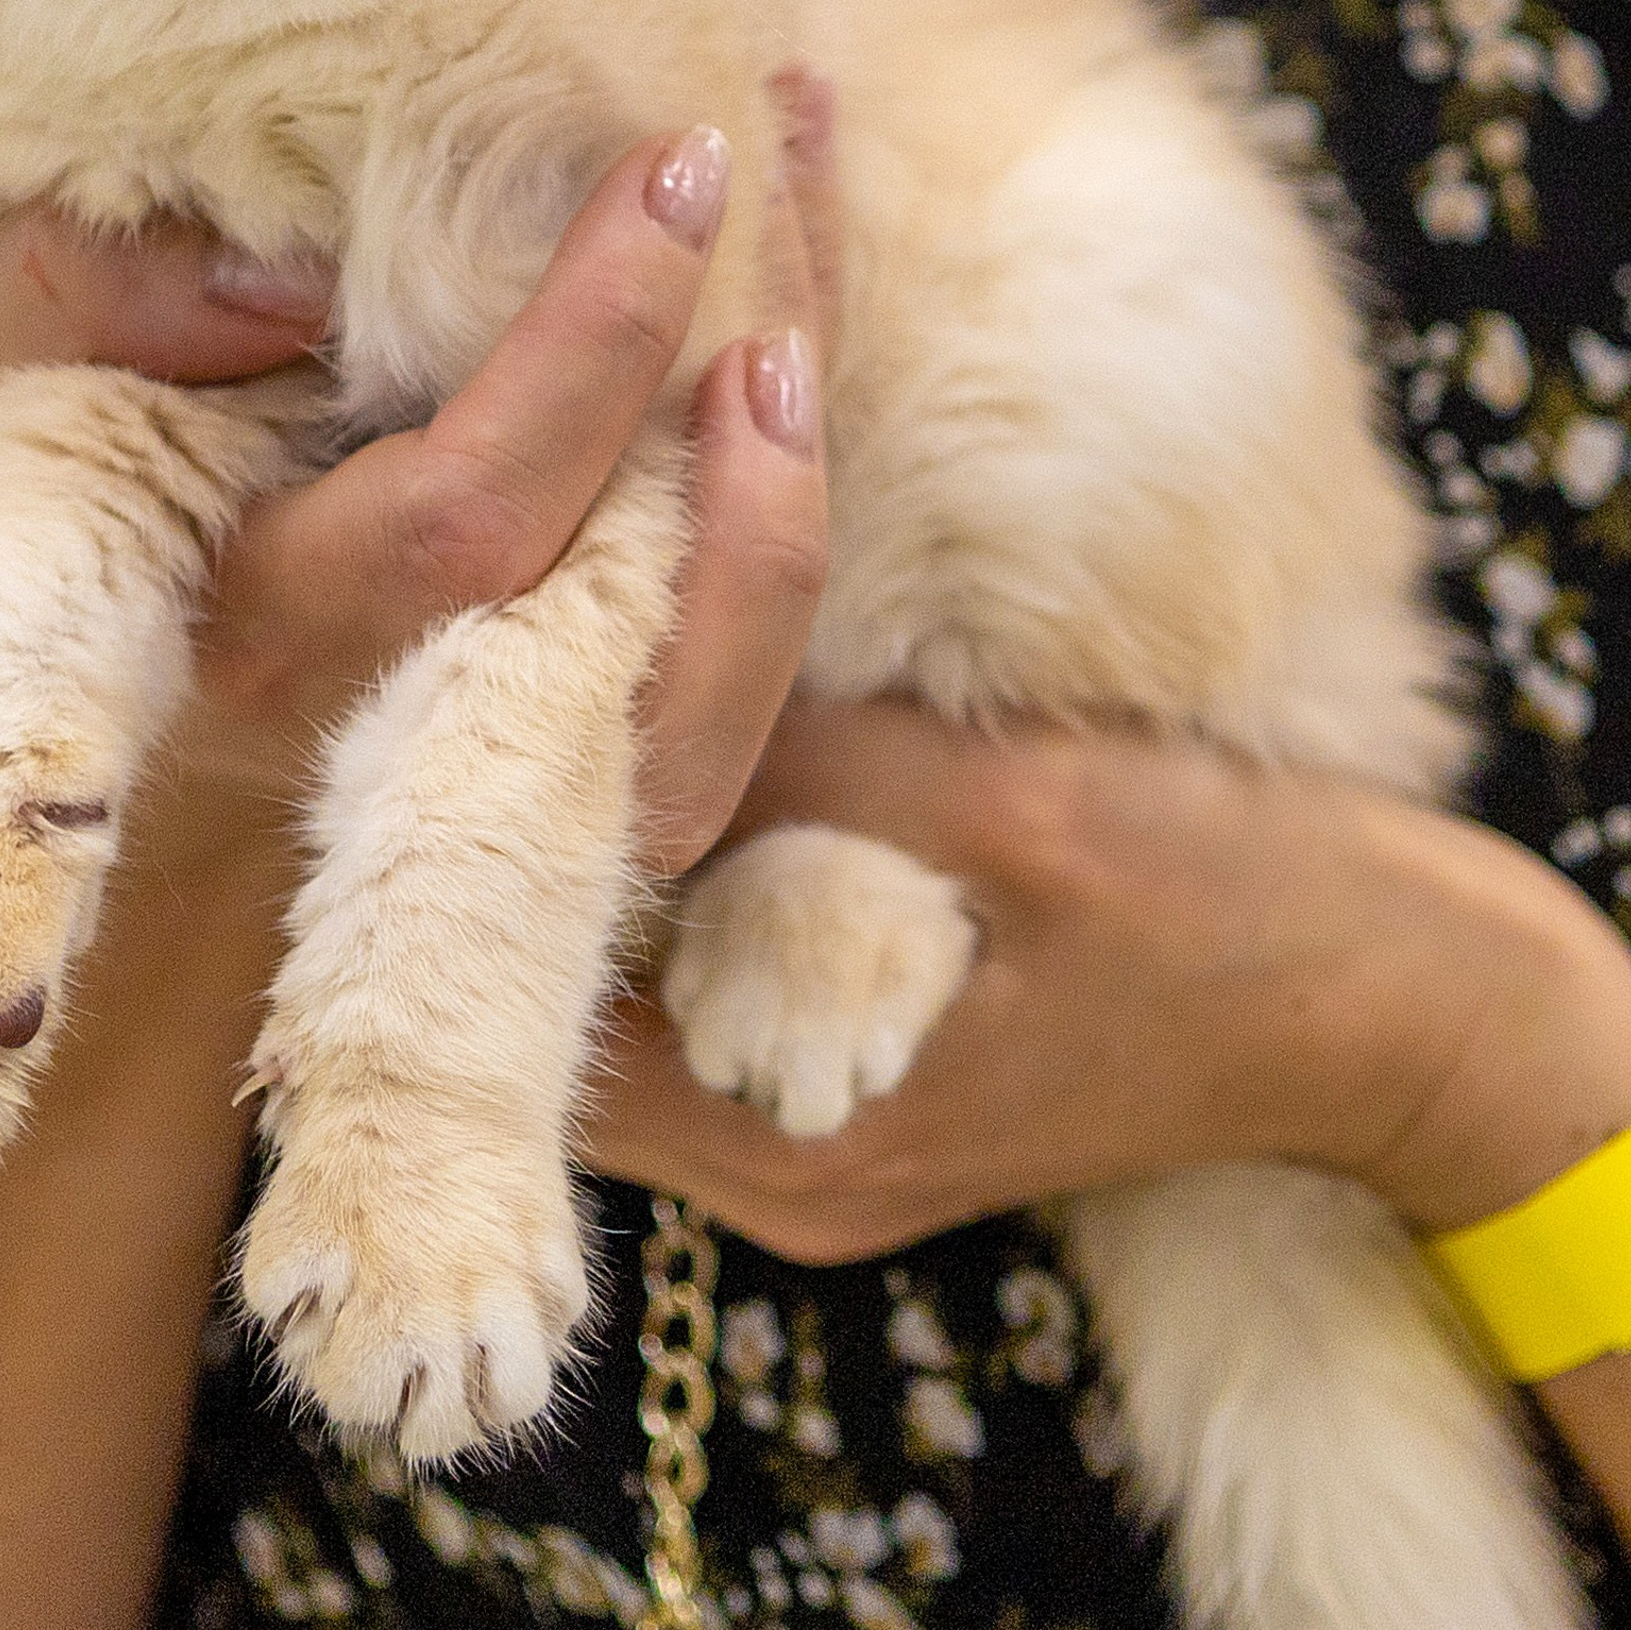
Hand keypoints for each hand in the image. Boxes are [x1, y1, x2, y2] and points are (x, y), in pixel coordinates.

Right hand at [0, 82, 836, 868]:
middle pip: (628, 614)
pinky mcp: (569, 783)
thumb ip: (89, 297)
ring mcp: (494, 788)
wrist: (67, 680)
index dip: (594, 343)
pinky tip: (791, 354)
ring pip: (701, 715)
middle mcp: (388, 732)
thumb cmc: (50, 477)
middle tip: (754, 179)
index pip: (464, 512)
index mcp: (257, 619)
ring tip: (796, 298)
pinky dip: (778, 544)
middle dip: (733, 407)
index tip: (666, 165)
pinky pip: (715, 708)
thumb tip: (288, 280)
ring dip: (787, 508)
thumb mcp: (7, 368)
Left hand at [583, 694, 1630, 1255]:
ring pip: (638, 1004)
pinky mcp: (865, 1087)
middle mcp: (785, 1175)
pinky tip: (685, 754)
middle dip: (533, 865)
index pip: (549, 1051)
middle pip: (572, 1029)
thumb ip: (819, 765)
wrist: (1385, 997)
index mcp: (805, 1143)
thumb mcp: (1009, 808)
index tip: (458, 735)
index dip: (490, 891)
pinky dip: (688, 887)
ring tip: (572, 691)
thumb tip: (639, 668)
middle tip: (491, 680)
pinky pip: (715, 995)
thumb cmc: (1215, 903)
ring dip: (612, 863)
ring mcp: (823, 1141)